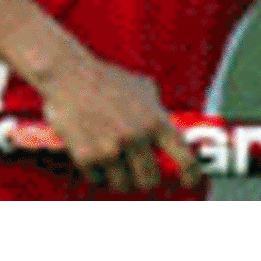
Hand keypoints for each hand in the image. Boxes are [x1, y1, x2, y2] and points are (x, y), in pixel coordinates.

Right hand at [37, 47, 203, 193]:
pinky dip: (97, 174)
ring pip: (123, 185)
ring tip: (115, 166)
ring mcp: (111, 149)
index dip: (191, 174)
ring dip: (120, 179)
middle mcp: (136, 137)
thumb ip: (157, 110)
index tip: (189, 181)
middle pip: (150, 180)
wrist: (70, 76)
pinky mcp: (86, 157)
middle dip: (146, 179)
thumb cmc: (108, 79)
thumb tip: (169, 127)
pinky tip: (95, 158)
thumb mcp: (144, 88)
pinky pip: (97, 180)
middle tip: (140, 174)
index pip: (184, 156)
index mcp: (155, 121)